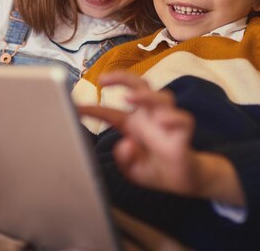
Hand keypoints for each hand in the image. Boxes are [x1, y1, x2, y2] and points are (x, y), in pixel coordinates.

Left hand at [79, 72, 244, 205]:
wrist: (182, 181)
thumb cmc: (155, 168)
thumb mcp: (132, 169)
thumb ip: (124, 159)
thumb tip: (126, 144)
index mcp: (132, 123)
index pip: (110, 112)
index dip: (92, 109)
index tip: (76, 109)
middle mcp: (149, 116)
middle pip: (138, 86)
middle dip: (121, 78)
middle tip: (103, 80)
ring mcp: (167, 121)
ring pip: (162, 96)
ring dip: (145, 95)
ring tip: (129, 99)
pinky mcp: (183, 132)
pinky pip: (183, 119)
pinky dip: (173, 118)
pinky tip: (162, 122)